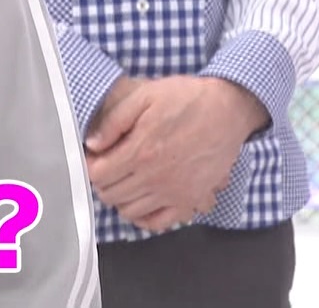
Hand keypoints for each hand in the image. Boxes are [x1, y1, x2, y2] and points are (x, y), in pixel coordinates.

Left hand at [84, 76, 267, 231]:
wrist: (228, 110)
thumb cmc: (186, 99)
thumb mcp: (145, 96)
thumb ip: (115, 120)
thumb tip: (93, 144)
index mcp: (141, 151)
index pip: (98, 175)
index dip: (90, 165)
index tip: (95, 157)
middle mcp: (155, 177)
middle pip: (111, 195)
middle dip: (103, 181)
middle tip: (108, 166)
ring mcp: (174, 193)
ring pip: (130, 211)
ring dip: (120, 197)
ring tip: (124, 180)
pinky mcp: (191, 200)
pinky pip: (159, 222)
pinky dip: (144, 216)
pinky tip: (142, 199)